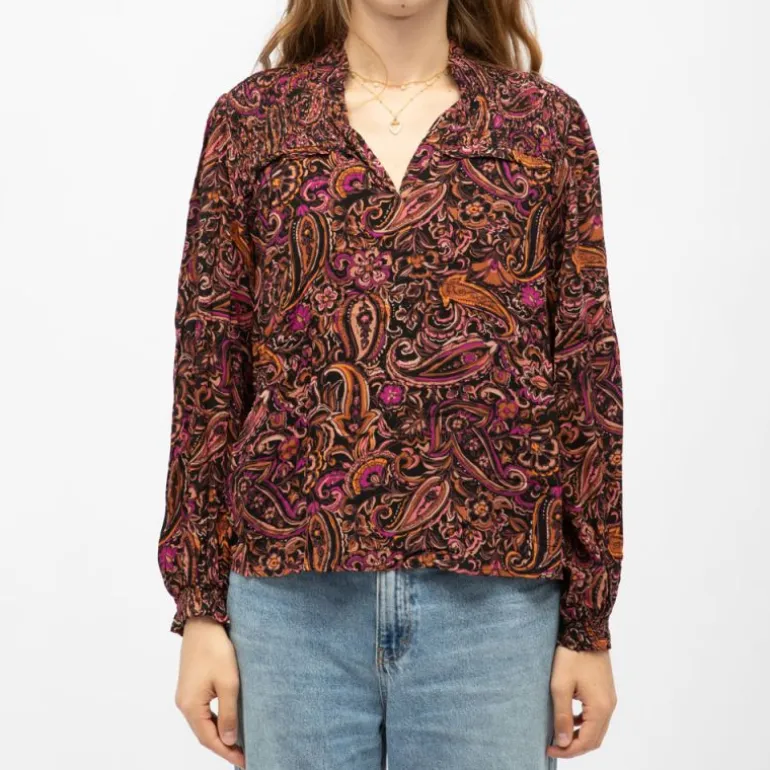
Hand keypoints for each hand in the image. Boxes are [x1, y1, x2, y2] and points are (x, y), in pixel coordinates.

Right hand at [175, 616, 244, 767]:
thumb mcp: (229, 683)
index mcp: (190, 706)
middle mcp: (183, 704)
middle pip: (204, 733)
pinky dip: (214, 721)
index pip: (209, 739)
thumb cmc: (216, 649)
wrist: (202, 623)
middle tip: (244, 755)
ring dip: (219, 734)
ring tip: (238, 743)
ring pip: (203, 723)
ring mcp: (185, 695)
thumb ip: (229, 714)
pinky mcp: (191, 686)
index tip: (244, 761)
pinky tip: (227, 722)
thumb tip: (229, 740)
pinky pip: (202, 711)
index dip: (226, 752)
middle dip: (223, 746)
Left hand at [546, 644, 616, 759]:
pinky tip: (569, 718)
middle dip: (574, 746)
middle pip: (594, 740)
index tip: (549, 749)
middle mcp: (609, 707)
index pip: (586, 742)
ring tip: (559, 734)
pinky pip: (597, 716)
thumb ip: (562, 716)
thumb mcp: (560, 686)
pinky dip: (584, 723)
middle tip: (553, 745)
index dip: (567, 750)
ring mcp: (610, 699)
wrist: (586, 630)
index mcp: (600, 709)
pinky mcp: (606, 691)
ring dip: (579, 735)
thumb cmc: (571, 656)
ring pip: (597, 729)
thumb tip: (563, 743)